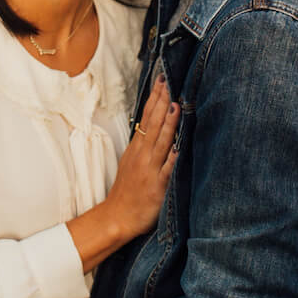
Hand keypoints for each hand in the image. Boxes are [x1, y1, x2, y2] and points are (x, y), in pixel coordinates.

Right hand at [104, 75, 177, 238]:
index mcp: (137, 148)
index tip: (162, 80)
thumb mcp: (132, 161)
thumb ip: (144, 144)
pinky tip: (181, 146)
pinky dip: (173, 157)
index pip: (146, 117)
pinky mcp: (158, 186)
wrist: (117, 217)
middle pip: (153, 123)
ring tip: (175, 104)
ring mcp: (150, 170)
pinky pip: (167, 170)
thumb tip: (156, 123)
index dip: (155, 98)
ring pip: (160, 142)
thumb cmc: (127, 190)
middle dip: (162, 102)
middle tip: (169, 81)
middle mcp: (143, 155)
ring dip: (168, 123)